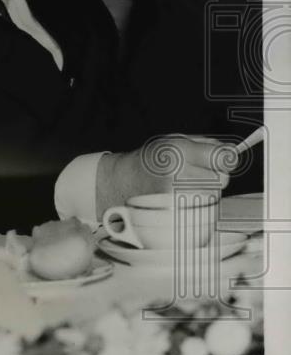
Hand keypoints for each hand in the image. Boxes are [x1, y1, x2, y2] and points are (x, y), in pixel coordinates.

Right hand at [96, 134, 234, 217]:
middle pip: (223, 178)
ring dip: (204, 191)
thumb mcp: (174, 140)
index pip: (226, 158)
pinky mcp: (177, 213)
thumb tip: (233, 154)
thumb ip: (205, 145)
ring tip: (180, 186)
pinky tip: (179, 199)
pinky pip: (204, 209)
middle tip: (189, 173)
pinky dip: (198, 205)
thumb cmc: (150, 161)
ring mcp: (178, 196)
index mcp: (179, 150)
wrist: (121, 183)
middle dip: (212, 175)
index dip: (225, 158)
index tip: (220, 159)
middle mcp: (179, 173)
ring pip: (214, 195)